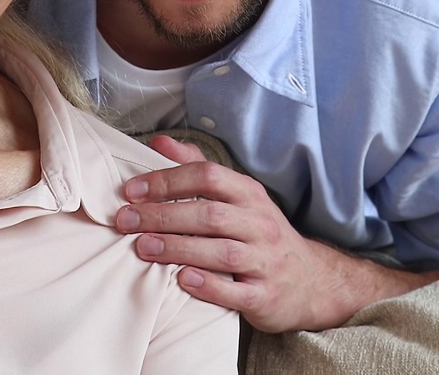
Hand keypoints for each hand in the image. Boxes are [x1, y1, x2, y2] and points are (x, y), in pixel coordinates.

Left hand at [115, 135, 438, 332]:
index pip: (208, 177)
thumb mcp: (237, 196)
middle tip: (125, 220)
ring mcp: (265, 261)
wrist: (313, 281)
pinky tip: (181, 280)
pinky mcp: (266, 296)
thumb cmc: (260, 234)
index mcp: (249, 194)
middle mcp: (260, 224)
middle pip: (209, 214)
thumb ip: (197, 168)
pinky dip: (208, 286)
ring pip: (220, 252)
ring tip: (142, 247)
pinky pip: (236, 293)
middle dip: (163, 215)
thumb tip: (158, 142)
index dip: (168, 181)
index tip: (131, 190)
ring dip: (178, 248)